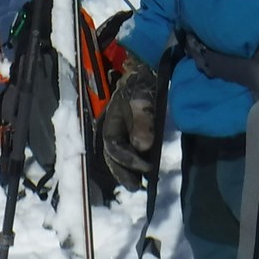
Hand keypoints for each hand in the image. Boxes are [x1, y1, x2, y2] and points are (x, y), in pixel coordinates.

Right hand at [96, 51, 161, 191]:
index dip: (128, 160)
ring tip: (140, 184)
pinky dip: (136, 163)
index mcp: (110, 123)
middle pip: (112, 157)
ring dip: (128, 171)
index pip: (114, 147)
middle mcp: (114, 131)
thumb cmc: (142, 83)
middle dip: (122, 173)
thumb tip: (143, 147)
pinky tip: (146, 170)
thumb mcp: (142, 98)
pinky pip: (131, 152)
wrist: (148, 72)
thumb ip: (142, 121)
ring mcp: (123, 133)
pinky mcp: (134, 134)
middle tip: (136, 187)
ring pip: (120, 157)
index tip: (146, 167)